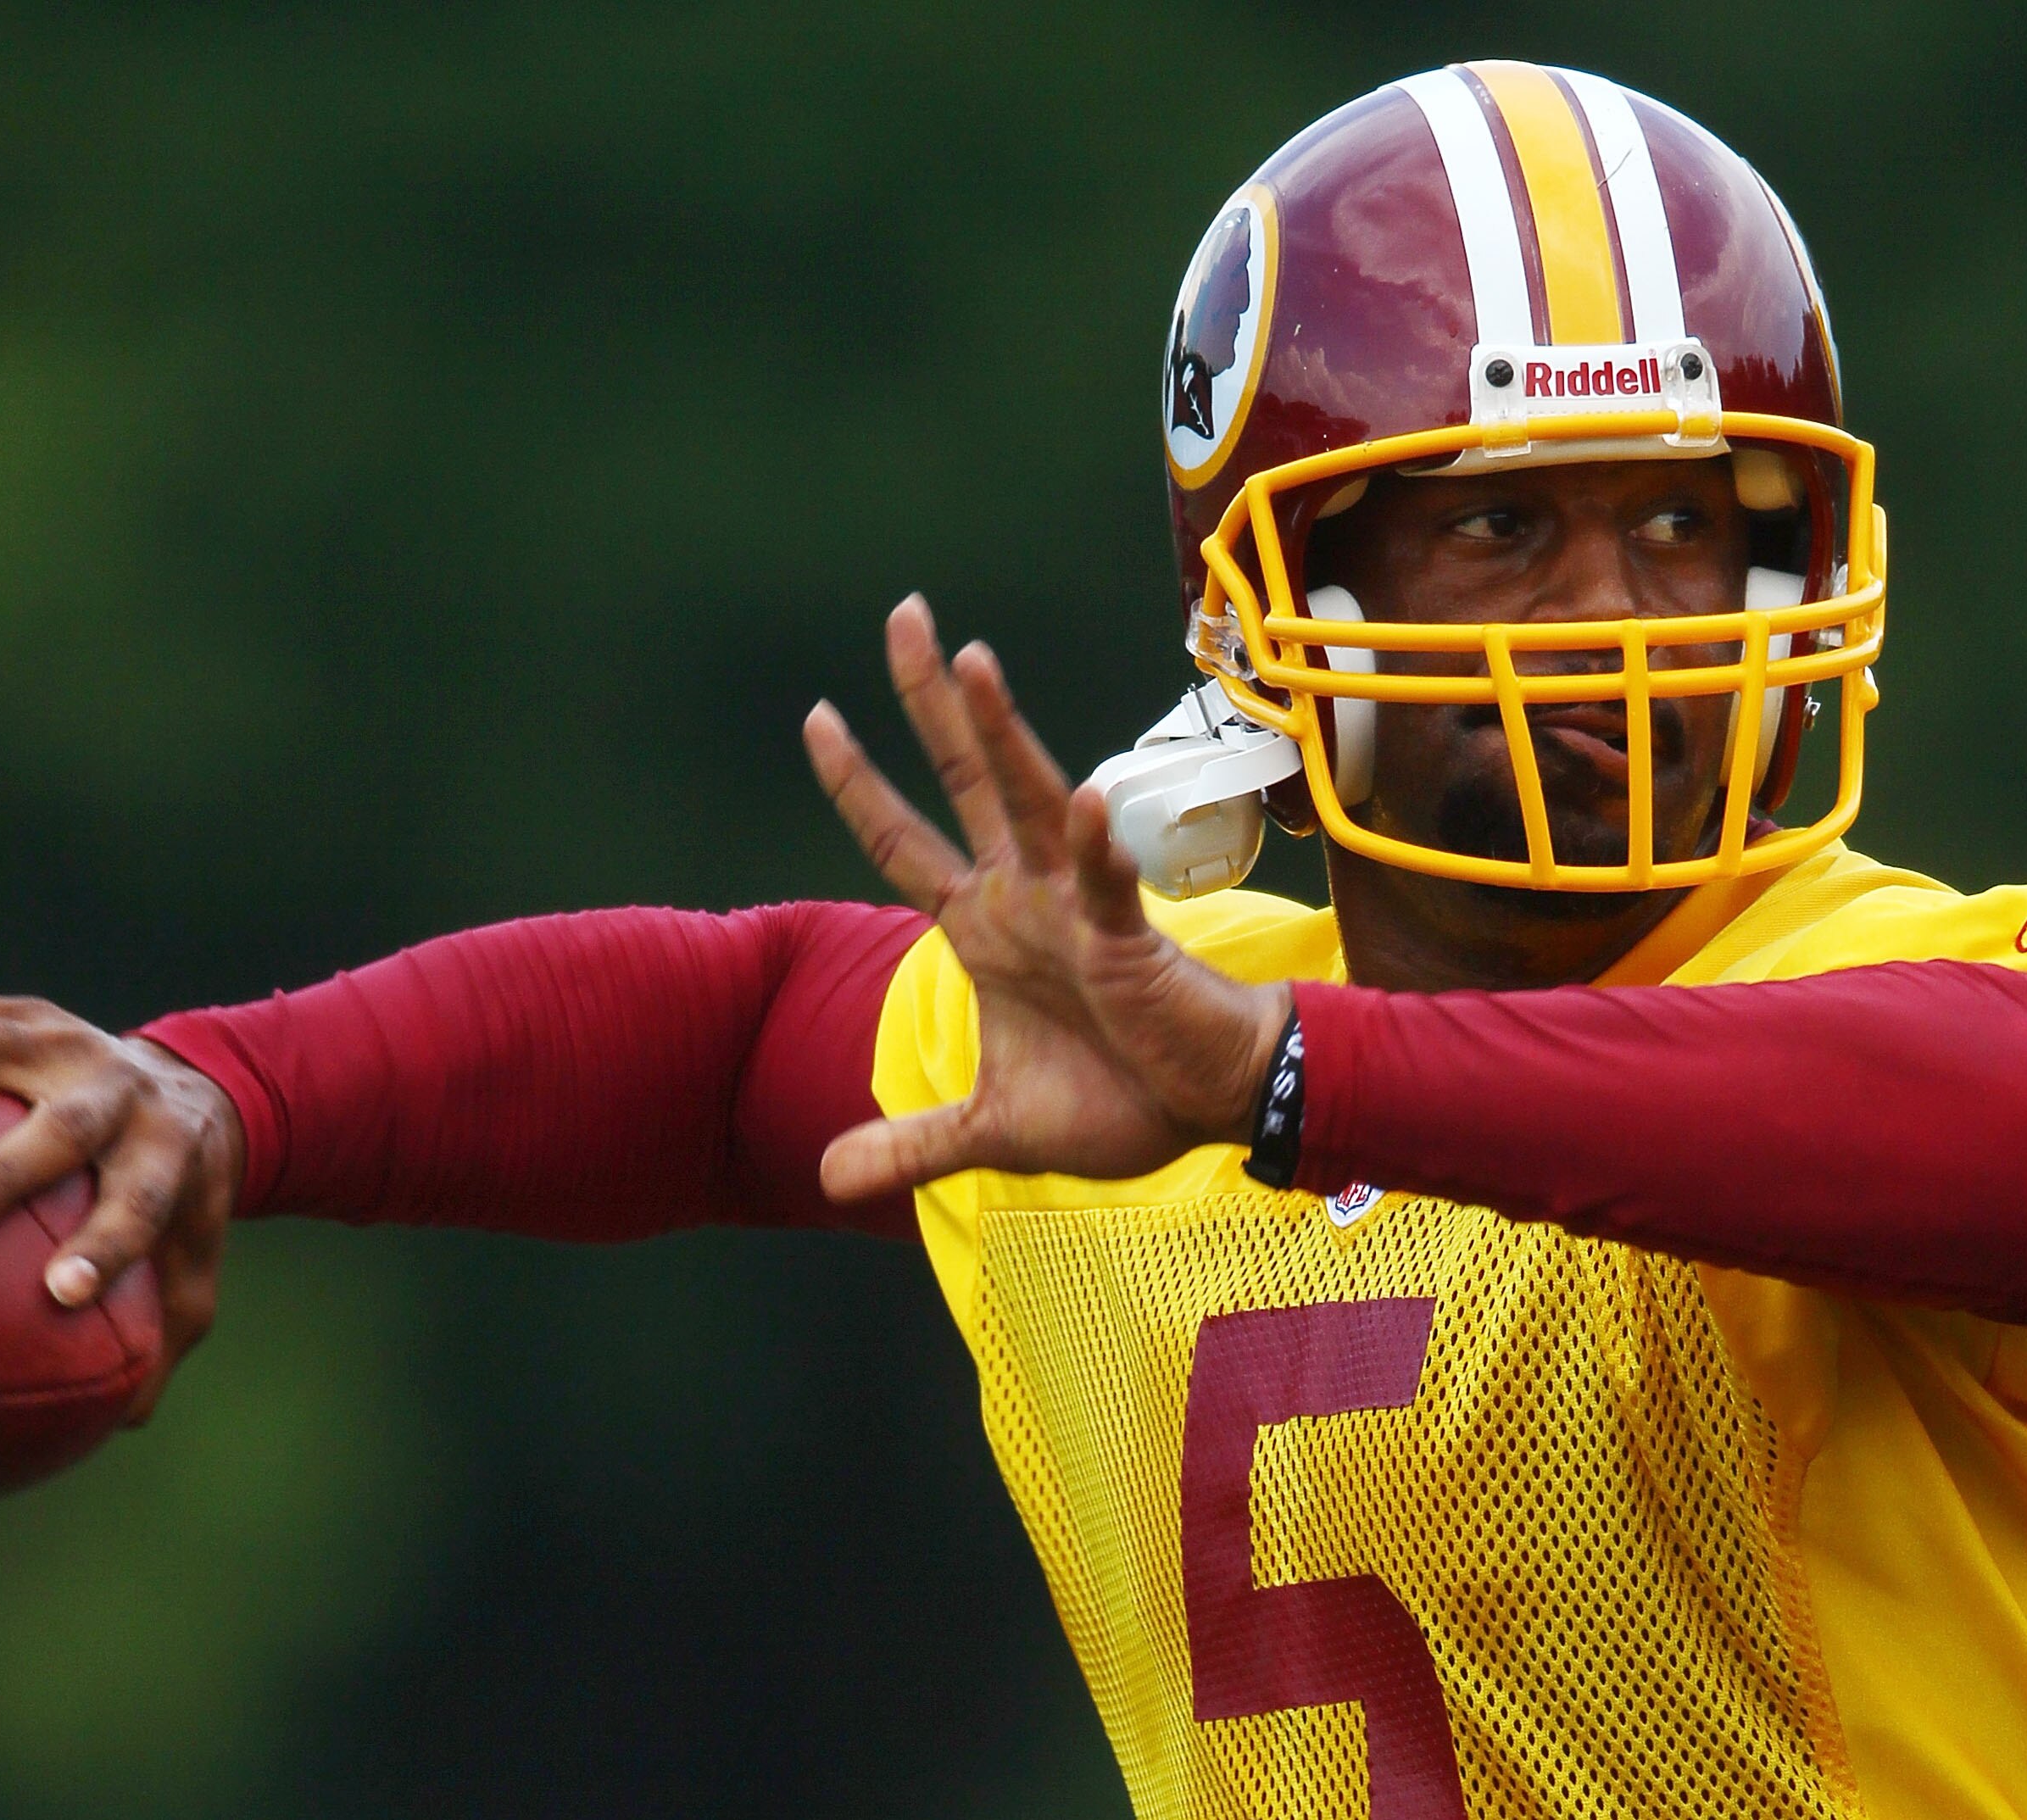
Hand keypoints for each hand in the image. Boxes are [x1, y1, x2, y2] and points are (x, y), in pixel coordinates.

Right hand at [0, 987, 243, 1422]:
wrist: (191, 1087)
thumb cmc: (172, 1197)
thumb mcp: (187, 1263)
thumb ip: (159, 1336)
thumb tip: (118, 1422)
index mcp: (167, 1150)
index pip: (143, 1201)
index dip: (108, 1244)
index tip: (62, 1292)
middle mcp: (116, 1086)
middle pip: (69, 1122)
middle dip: (11, 1168)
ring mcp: (59, 1038)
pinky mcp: (8, 1009)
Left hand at [803, 594, 1290, 1200]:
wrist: (1210, 1112)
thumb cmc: (1116, 1102)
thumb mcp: (990, 1131)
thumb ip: (911, 1145)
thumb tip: (828, 1181)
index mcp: (982, 927)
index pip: (901, 839)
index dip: (857, 782)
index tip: (816, 715)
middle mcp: (1021, 897)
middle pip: (962, 780)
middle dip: (931, 700)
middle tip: (904, 613)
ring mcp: (1073, 908)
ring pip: (1032, 802)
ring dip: (1004, 737)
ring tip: (975, 662)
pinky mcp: (1128, 939)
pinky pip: (1110, 884)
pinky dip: (1101, 846)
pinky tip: (1092, 803)